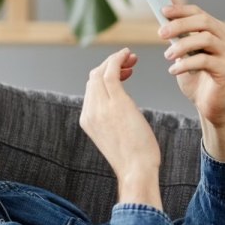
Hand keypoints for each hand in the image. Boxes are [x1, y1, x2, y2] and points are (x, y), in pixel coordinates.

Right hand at [79, 48, 161, 208]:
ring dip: (115, 60)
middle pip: (93, 77)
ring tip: (132, 57)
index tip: (124, 72)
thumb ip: (113, 121)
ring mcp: (100, 107)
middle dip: (110, 64)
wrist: (136, 170)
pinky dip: (118, 59)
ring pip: (100, 71)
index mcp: (87, 120)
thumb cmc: (134, 158)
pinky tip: (128, 54)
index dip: (105, 75)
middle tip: (130, 61)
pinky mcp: (115, 103)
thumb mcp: (117, 137)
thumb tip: (122, 113)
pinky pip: (111, 72)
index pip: (91, 88)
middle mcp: (89, 111)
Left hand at [160, 2, 224, 160]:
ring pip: (205, 39)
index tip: (162, 11)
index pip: (199, 13)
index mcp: (217, 32)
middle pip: (203, 22)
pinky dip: (185, 64)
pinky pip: (205, 61)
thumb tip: (169, 5)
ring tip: (167, 56)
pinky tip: (174, 71)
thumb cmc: (198, 79)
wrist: (211, 107)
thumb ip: (180, 32)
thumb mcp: (185, 52)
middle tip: (160, 33)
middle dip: (179, 25)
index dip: (181, 10)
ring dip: (182, 45)